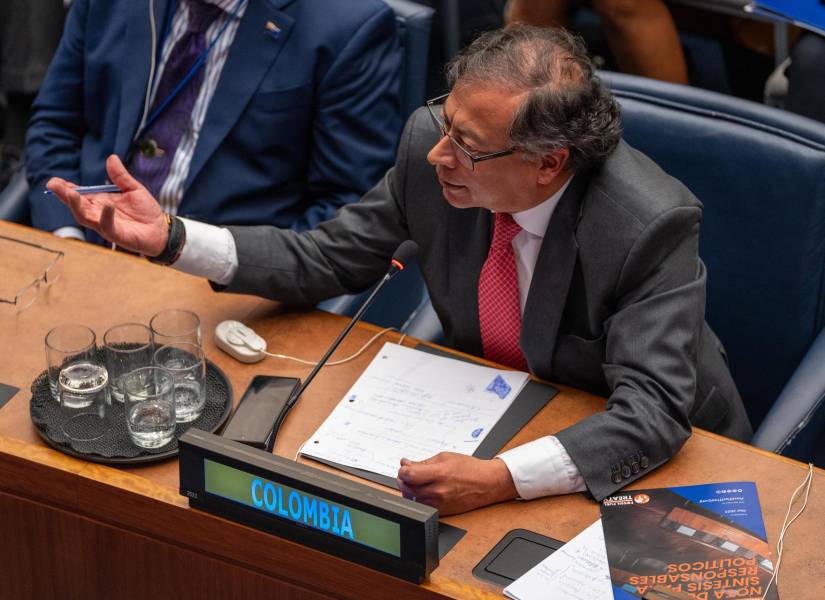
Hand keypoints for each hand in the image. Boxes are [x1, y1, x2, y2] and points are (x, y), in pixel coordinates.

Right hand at [47, 155, 167, 255]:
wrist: (161, 230)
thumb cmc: (146, 211)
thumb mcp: (133, 189)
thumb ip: (121, 176)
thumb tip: (111, 157)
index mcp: (100, 201)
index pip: (79, 194)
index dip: (67, 188)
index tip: (55, 180)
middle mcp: (99, 213)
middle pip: (77, 205)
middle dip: (64, 195)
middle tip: (53, 185)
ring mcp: (105, 225)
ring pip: (85, 217)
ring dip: (77, 205)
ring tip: (71, 193)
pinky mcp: (116, 234)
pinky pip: (107, 226)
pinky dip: (105, 216)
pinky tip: (106, 206)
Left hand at [396, 453, 517, 514]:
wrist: (487, 483)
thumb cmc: (469, 468)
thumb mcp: (445, 457)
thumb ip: (423, 462)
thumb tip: (405, 464)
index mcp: (439, 474)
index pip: (408, 475)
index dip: (402, 471)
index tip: (405, 468)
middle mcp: (438, 491)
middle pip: (407, 489)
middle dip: (403, 480)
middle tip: (408, 474)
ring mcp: (440, 504)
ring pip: (413, 500)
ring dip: (410, 491)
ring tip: (417, 482)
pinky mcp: (443, 512)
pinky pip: (423, 507)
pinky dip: (419, 499)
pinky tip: (424, 491)